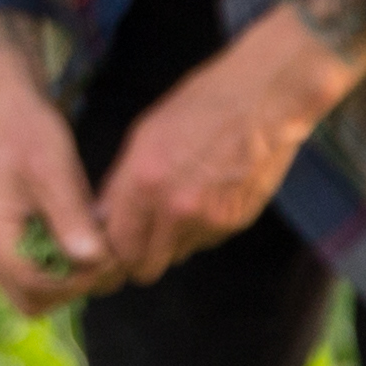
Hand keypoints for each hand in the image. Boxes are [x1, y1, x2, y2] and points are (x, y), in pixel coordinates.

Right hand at [0, 17, 112, 314]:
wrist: (5, 104)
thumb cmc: (29, 131)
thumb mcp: (55, 171)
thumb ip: (71, 218)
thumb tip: (95, 263)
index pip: (34, 287)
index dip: (75, 282)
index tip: (107, 257)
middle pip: (31, 300)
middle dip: (72, 288)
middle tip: (104, 257)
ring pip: (33, 291)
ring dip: (68, 278)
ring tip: (96, 245)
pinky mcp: (5, 237)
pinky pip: (34, 270)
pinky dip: (60, 264)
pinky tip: (82, 235)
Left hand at [93, 7, 360, 286]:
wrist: (264, 99)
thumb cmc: (200, 106)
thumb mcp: (144, 135)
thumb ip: (122, 184)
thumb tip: (102, 221)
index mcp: (144, 181)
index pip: (116, 247)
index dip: (113, 249)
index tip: (115, 242)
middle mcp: (175, 208)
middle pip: (145, 267)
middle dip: (139, 257)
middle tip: (141, 238)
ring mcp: (210, 219)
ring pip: (177, 255)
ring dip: (173, 241)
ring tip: (181, 202)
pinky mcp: (237, 223)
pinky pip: (206, 242)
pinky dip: (202, 229)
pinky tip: (209, 196)